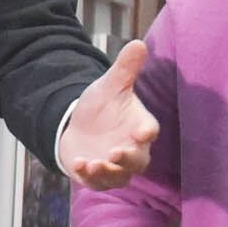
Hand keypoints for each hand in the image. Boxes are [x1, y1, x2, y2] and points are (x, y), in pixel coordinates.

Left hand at [60, 39, 157, 190]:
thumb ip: (125, 69)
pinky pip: (96, 183)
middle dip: (128, 159)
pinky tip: (78, 164)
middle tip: (116, 153)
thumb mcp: (110, 85)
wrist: (79, 125)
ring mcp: (115, 167)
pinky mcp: (97, 177)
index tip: (143, 131)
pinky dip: (88, 177)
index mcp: (139, 126)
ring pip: (119, 177)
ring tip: (93, 163)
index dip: (147, 131)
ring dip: (108, 172)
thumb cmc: (102, 106)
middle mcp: (132, 150)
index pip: (149, 130)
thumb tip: (138, 43)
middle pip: (138, 161)